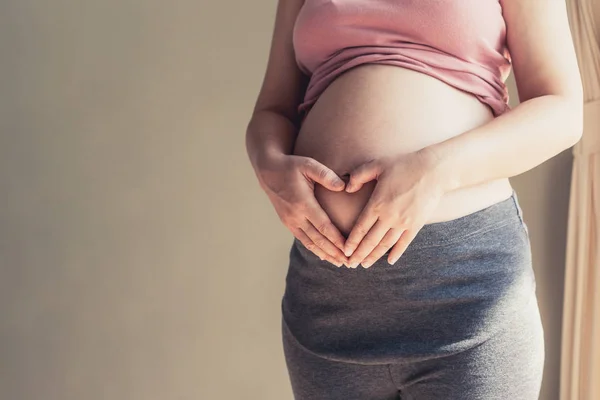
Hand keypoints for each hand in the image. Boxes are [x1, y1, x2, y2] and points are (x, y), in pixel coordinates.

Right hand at [257, 152, 349, 266]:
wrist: (268, 171)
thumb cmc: (291, 166)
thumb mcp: (308, 165)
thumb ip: (326, 175)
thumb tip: (343, 186)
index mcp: (303, 203)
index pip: (323, 226)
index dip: (336, 239)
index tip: (349, 249)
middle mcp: (295, 216)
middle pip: (318, 239)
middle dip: (334, 252)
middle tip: (349, 262)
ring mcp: (290, 221)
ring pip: (310, 243)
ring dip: (325, 254)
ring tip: (340, 263)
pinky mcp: (287, 223)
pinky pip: (303, 239)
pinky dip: (314, 249)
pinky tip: (325, 255)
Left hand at [342, 149, 444, 267]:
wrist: (434, 170)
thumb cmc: (404, 165)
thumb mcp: (377, 164)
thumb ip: (358, 175)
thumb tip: (346, 188)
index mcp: (377, 203)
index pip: (360, 228)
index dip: (352, 242)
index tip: (344, 251)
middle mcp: (389, 216)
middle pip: (370, 241)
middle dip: (359, 254)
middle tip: (350, 264)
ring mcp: (404, 223)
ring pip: (385, 245)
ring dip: (374, 256)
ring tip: (365, 264)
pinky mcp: (416, 225)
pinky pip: (404, 243)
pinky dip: (396, 253)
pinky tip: (389, 261)